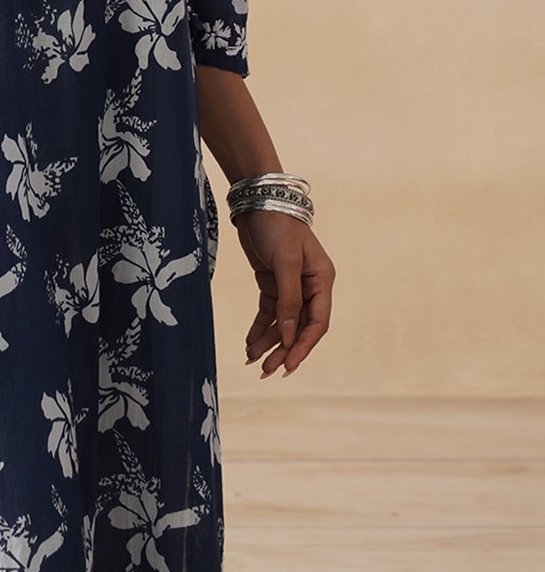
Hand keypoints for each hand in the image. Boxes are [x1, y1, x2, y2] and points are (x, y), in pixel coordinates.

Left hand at [235, 209, 334, 376]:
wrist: (257, 201)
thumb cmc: (277, 226)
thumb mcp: (285, 263)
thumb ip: (288, 300)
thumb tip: (289, 337)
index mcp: (322, 281)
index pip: (317, 323)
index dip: (303, 347)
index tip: (288, 366)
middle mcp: (309, 285)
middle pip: (299, 326)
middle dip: (282, 349)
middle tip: (266, 371)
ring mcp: (291, 284)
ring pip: (282, 322)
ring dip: (269, 341)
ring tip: (252, 360)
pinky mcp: (272, 281)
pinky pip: (269, 312)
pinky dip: (260, 327)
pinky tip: (249, 343)